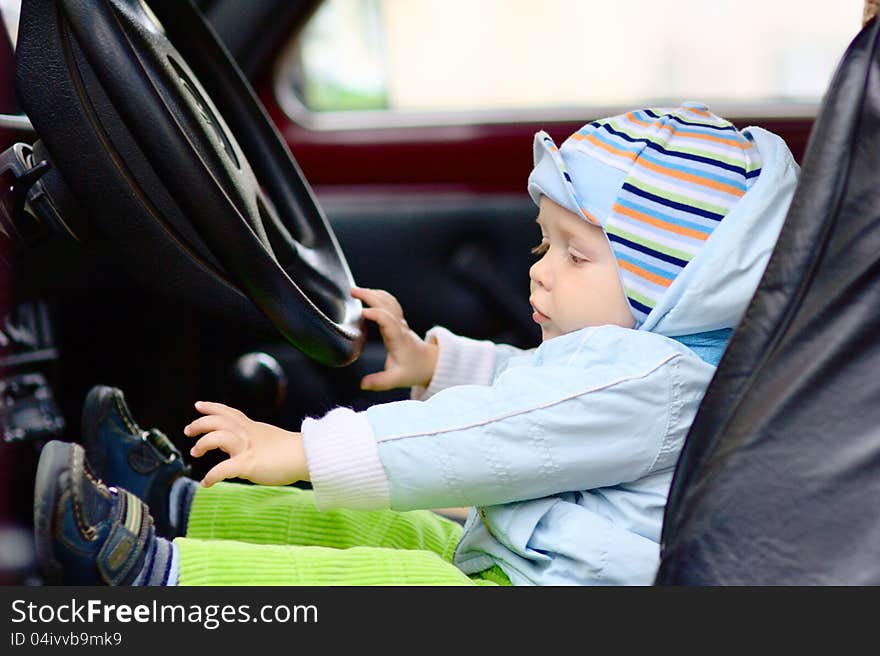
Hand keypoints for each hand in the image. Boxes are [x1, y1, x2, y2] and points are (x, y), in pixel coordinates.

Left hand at [183, 401, 308, 487]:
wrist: (307, 456)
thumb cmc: (292, 452)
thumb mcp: (269, 440)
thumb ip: (253, 443)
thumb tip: (241, 453)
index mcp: (252, 428)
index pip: (229, 413)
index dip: (212, 407)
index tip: (199, 405)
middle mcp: (247, 434)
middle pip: (218, 421)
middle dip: (200, 423)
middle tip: (188, 431)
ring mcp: (247, 448)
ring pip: (218, 437)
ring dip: (203, 443)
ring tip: (195, 453)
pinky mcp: (248, 464)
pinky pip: (223, 469)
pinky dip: (211, 476)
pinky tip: (206, 482)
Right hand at [351, 286, 438, 390]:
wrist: (430, 363)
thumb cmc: (413, 369)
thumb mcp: (396, 379)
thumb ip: (379, 382)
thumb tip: (363, 384)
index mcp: (398, 339)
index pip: (388, 321)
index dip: (376, 314)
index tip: (361, 313)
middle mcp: (400, 327)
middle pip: (386, 305)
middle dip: (370, 296)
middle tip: (352, 292)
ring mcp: (400, 322)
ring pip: (389, 301)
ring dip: (373, 293)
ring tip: (356, 291)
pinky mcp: (399, 321)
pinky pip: (390, 303)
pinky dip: (378, 296)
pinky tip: (368, 295)